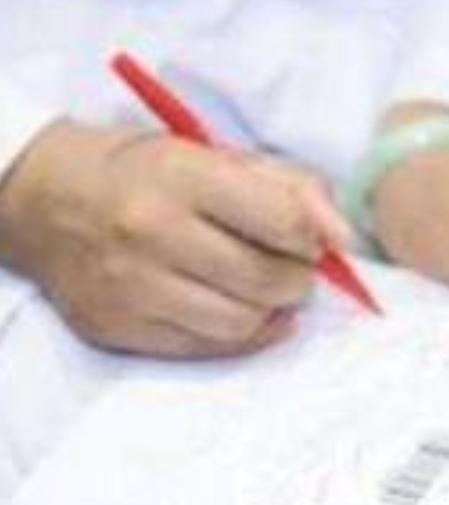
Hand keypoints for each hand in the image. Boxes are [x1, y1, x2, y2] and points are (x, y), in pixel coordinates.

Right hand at [0, 120, 350, 358]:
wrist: (51, 199)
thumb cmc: (151, 173)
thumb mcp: (220, 156)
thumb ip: (293, 187)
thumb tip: (341, 237)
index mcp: (183, 178)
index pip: (283, 221)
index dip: (313, 237)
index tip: (310, 238)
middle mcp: (152, 232)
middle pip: (268, 279)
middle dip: (299, 278)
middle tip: (294, 268)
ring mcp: (130, 285)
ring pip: (242, 321)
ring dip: (273, 310)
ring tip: (267, 289)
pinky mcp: (118, 327)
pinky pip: (207, 348)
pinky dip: (242, 335)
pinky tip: (246, 312)